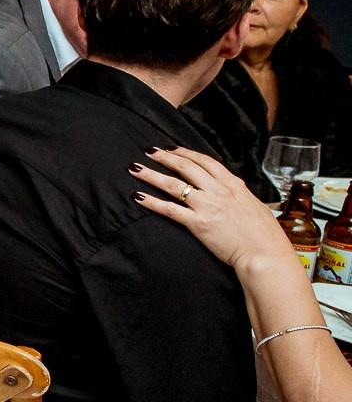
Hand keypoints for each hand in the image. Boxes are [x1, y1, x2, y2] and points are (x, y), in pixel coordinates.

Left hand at [130, 147, 292, 275]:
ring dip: (151, 174)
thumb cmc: (265, 234)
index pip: (204, 161)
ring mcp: (207, 206)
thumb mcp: (255, 205)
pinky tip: (138, 197)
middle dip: (164, 157)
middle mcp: (218, 191)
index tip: (171, 148)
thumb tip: (234, 191)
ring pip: (173, 184)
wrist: (265, 253)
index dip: (185, 152)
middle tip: (149, 151)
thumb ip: (239, 195)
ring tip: (135, 168)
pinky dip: (151, 202)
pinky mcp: (198, 223)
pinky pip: (169, 209)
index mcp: (233, 184)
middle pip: (185, 167)